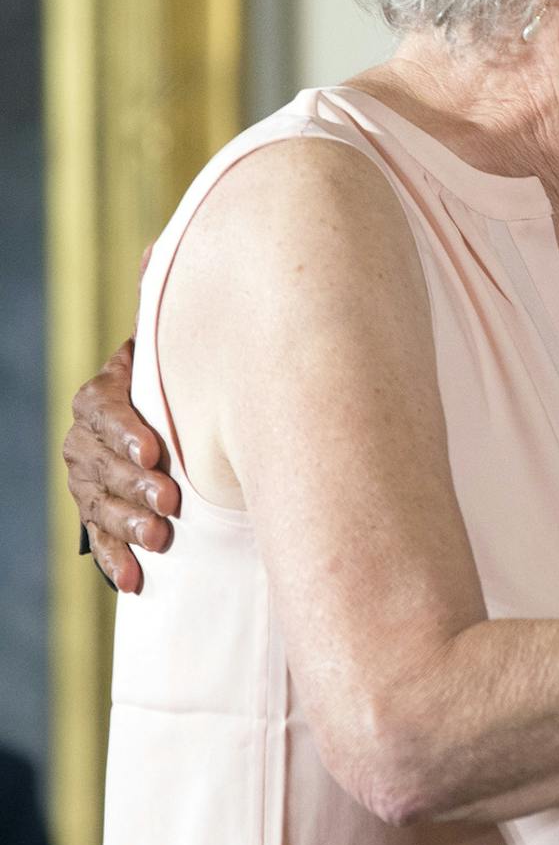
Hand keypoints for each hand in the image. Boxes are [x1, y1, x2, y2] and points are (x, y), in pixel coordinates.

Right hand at [61, 338, 178, 592]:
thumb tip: (160, 265)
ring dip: (127, 523)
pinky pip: (100, 537)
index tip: (154, 451)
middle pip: (100, 462)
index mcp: (104, 394)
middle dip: (135, 484)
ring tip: (159, 540)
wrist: (177, 409)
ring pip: (99, 502)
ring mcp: (88, 476)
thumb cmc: (185, 376)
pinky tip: (133, 579)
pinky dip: (116, 558)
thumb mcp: (175, 353)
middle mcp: (87, 436)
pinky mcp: (98, 509)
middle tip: (170, 503)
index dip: (125, 432)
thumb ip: (170, 329)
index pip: (103, 410)